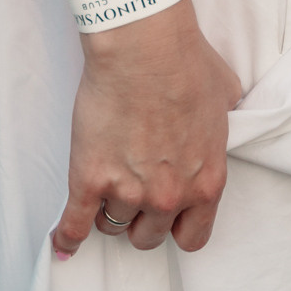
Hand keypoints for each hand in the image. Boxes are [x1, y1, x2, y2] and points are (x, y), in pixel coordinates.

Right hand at [53, 6, 243, 258]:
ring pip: (112, 224)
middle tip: (134, 197)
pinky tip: (64, 241)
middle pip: (149, 236)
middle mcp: (169, 196)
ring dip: (109, 210)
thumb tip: (216, 117)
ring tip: (104, 191)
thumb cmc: (186, 63)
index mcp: (206, 183)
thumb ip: (220, 124)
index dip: (178, 227)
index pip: (193, 236)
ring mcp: (128, 191)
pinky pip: (75, 223)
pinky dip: (68, 235)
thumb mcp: (226, 99)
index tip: (169, 218)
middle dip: (141, 220)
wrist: (144, 49)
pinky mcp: (90, 179)